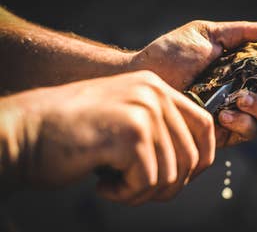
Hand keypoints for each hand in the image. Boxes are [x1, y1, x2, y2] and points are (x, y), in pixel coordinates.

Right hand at [3, 71, 214, 203]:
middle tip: (135, 190)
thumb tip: (193, 163)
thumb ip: (159, 132)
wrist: (26, 132)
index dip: (202, 158)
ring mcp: (143, 111)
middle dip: (168, 186)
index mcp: (155, 87)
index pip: (203, 124)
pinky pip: (148, 182)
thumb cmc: (74, 134)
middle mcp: (153, 93)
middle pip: (190, 155)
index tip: (185, 178)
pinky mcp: (130, 134)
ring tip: (114, 186)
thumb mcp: (125, 120)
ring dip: (142, 192)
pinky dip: (126, 194)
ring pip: (171, 174)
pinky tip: (102, 185)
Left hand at [132, 20, 256, 145]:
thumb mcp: (208, 35)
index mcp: (245, 68)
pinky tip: (224, 114)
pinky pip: (247, 134)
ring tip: (241, 98)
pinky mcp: (223, 132)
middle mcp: (245, 91)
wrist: (146, 76)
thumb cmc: (173, 52)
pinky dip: (243, 124)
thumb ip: (241, 33)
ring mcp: (236, 113)